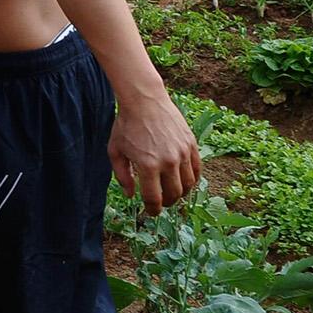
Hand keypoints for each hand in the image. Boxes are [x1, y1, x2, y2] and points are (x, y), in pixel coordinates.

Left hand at [109, 91, 201, 213]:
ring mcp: (183, 153)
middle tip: (161, 202)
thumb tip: (131, 195)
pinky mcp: (191, 145)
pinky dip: (192, 180)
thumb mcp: (115, 151)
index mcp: (148, 165)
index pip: (154, 198)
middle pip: (174, 194)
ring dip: (181, 194)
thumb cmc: (126, 125)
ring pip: (188, 185)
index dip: (152, 209)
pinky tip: (184, 182)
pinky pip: (197, 170)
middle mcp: (168, 161)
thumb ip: (122, 176)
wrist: (144, 100)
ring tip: (172, 193)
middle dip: (167, 203)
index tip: (151, 211)